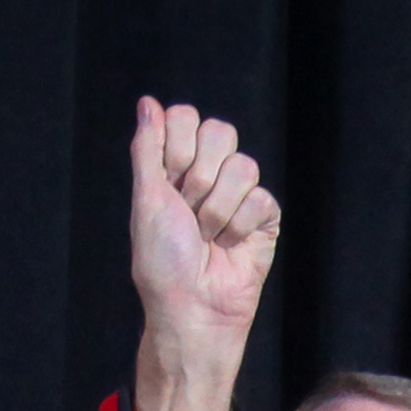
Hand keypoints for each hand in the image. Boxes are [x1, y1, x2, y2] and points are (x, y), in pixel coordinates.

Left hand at [126, 98, 279, 410]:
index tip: (168, 181)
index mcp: (177, 165)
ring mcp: (239, 196)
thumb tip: (148, 103)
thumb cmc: (162, 262)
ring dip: (218, 209)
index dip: (178, 145)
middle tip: (189, 212)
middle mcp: (209, 175)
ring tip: (209, 237)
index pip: (187, 117)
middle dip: (198, 177)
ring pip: (244, 165)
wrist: (192, 307)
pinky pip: (262, 198)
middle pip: (221, 131)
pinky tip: (230, 246)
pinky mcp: (265, 219)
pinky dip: (240, 226)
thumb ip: (147, 147)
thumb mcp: (146, 199)